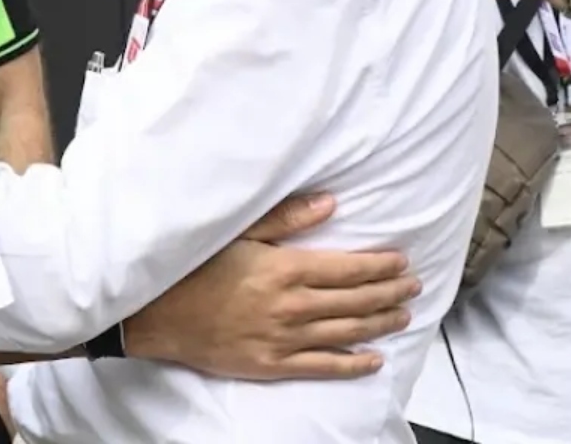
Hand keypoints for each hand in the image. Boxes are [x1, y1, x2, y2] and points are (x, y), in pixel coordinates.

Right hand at [124, 194, 417, 379]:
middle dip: (389, 292)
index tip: (401, 261)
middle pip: (355, 300)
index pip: (347, 269)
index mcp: (284, 269)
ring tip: (402, 314)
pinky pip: (324, 366)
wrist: (157, 314)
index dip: (380, 266)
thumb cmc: (193, 267)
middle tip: (413, 286)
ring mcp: (284, 339)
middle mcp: (292, 306)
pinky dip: (353, 363)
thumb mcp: (236, 232)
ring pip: (347, 332)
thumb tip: (330, 204)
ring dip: (380, 323)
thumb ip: (286, 219)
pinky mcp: (273, 365)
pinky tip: (373, 359)